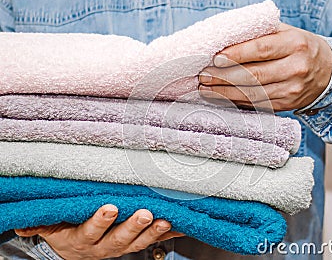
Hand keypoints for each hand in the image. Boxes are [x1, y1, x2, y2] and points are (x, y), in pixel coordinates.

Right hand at [15, 204, 183, 259]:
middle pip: (120, 239)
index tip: (110, 208)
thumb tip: (22, 224)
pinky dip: (167, 234)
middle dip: (133, 226)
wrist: (79, 252)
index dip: (100, 221)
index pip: (91, 231)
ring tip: (166, 220)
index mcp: (83, 240)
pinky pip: (153, 241)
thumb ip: (43, 222)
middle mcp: (105, 247)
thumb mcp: (53, 228)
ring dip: (154, 231)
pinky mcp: (135, 244)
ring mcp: (123, 247)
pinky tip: (180, 225)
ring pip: (139, 242)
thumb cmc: (68, 232)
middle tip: (145, 213)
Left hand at [198, 23, 331, 110]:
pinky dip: (236, 102)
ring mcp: (292, 90)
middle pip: (254, 75)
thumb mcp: (287, 33)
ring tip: (205, 89)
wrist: (329, 72)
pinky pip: (257, 105)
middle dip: (224, 77)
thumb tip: (226, 40)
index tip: (215, 58)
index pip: (262, 49)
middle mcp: (296, 68)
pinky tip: (221, 98)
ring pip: (253, 94)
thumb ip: (261, 34)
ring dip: (225, 92)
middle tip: (203, 76)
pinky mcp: (286, 105)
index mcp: (295, 44)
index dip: (237, 55)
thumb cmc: (300, 48)